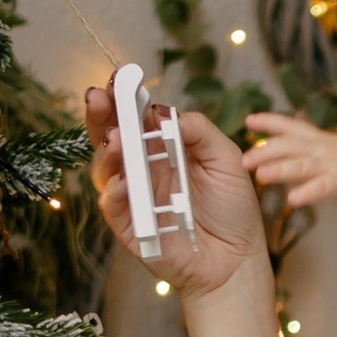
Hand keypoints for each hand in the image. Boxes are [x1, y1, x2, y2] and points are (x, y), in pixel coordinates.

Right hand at [86, 89, 267, 296]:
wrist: (238, 258)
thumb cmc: (232, 207)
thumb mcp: (224, 158)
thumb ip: (197, 131)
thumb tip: (161, 112)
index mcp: (161, 147)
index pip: (134, 116)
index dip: (123, 97)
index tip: (117, 78)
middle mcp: (142, 169)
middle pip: (110, 137)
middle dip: (101, 116)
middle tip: (98, 98)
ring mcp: (133, 197)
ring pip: (106, 169)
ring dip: (108, 153)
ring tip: (116, 139)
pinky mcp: (130, 227)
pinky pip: (114, 207)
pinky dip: (116, 193)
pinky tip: (124, 181)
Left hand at [244, 112, 336, 215]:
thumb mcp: (331, 151)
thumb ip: (307, 153)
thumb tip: (282, 156)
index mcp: (319, 139)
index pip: (290, 126)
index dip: (269, 121)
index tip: (249, 120)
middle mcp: (322, 148)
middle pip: (289, 145)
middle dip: (265, 150)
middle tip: (243, 160)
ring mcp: (333, 164)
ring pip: (302, 164)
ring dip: (280, 169)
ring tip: (260, 176)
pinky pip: (322, 187)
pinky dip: (307, 192)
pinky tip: (292, 200)